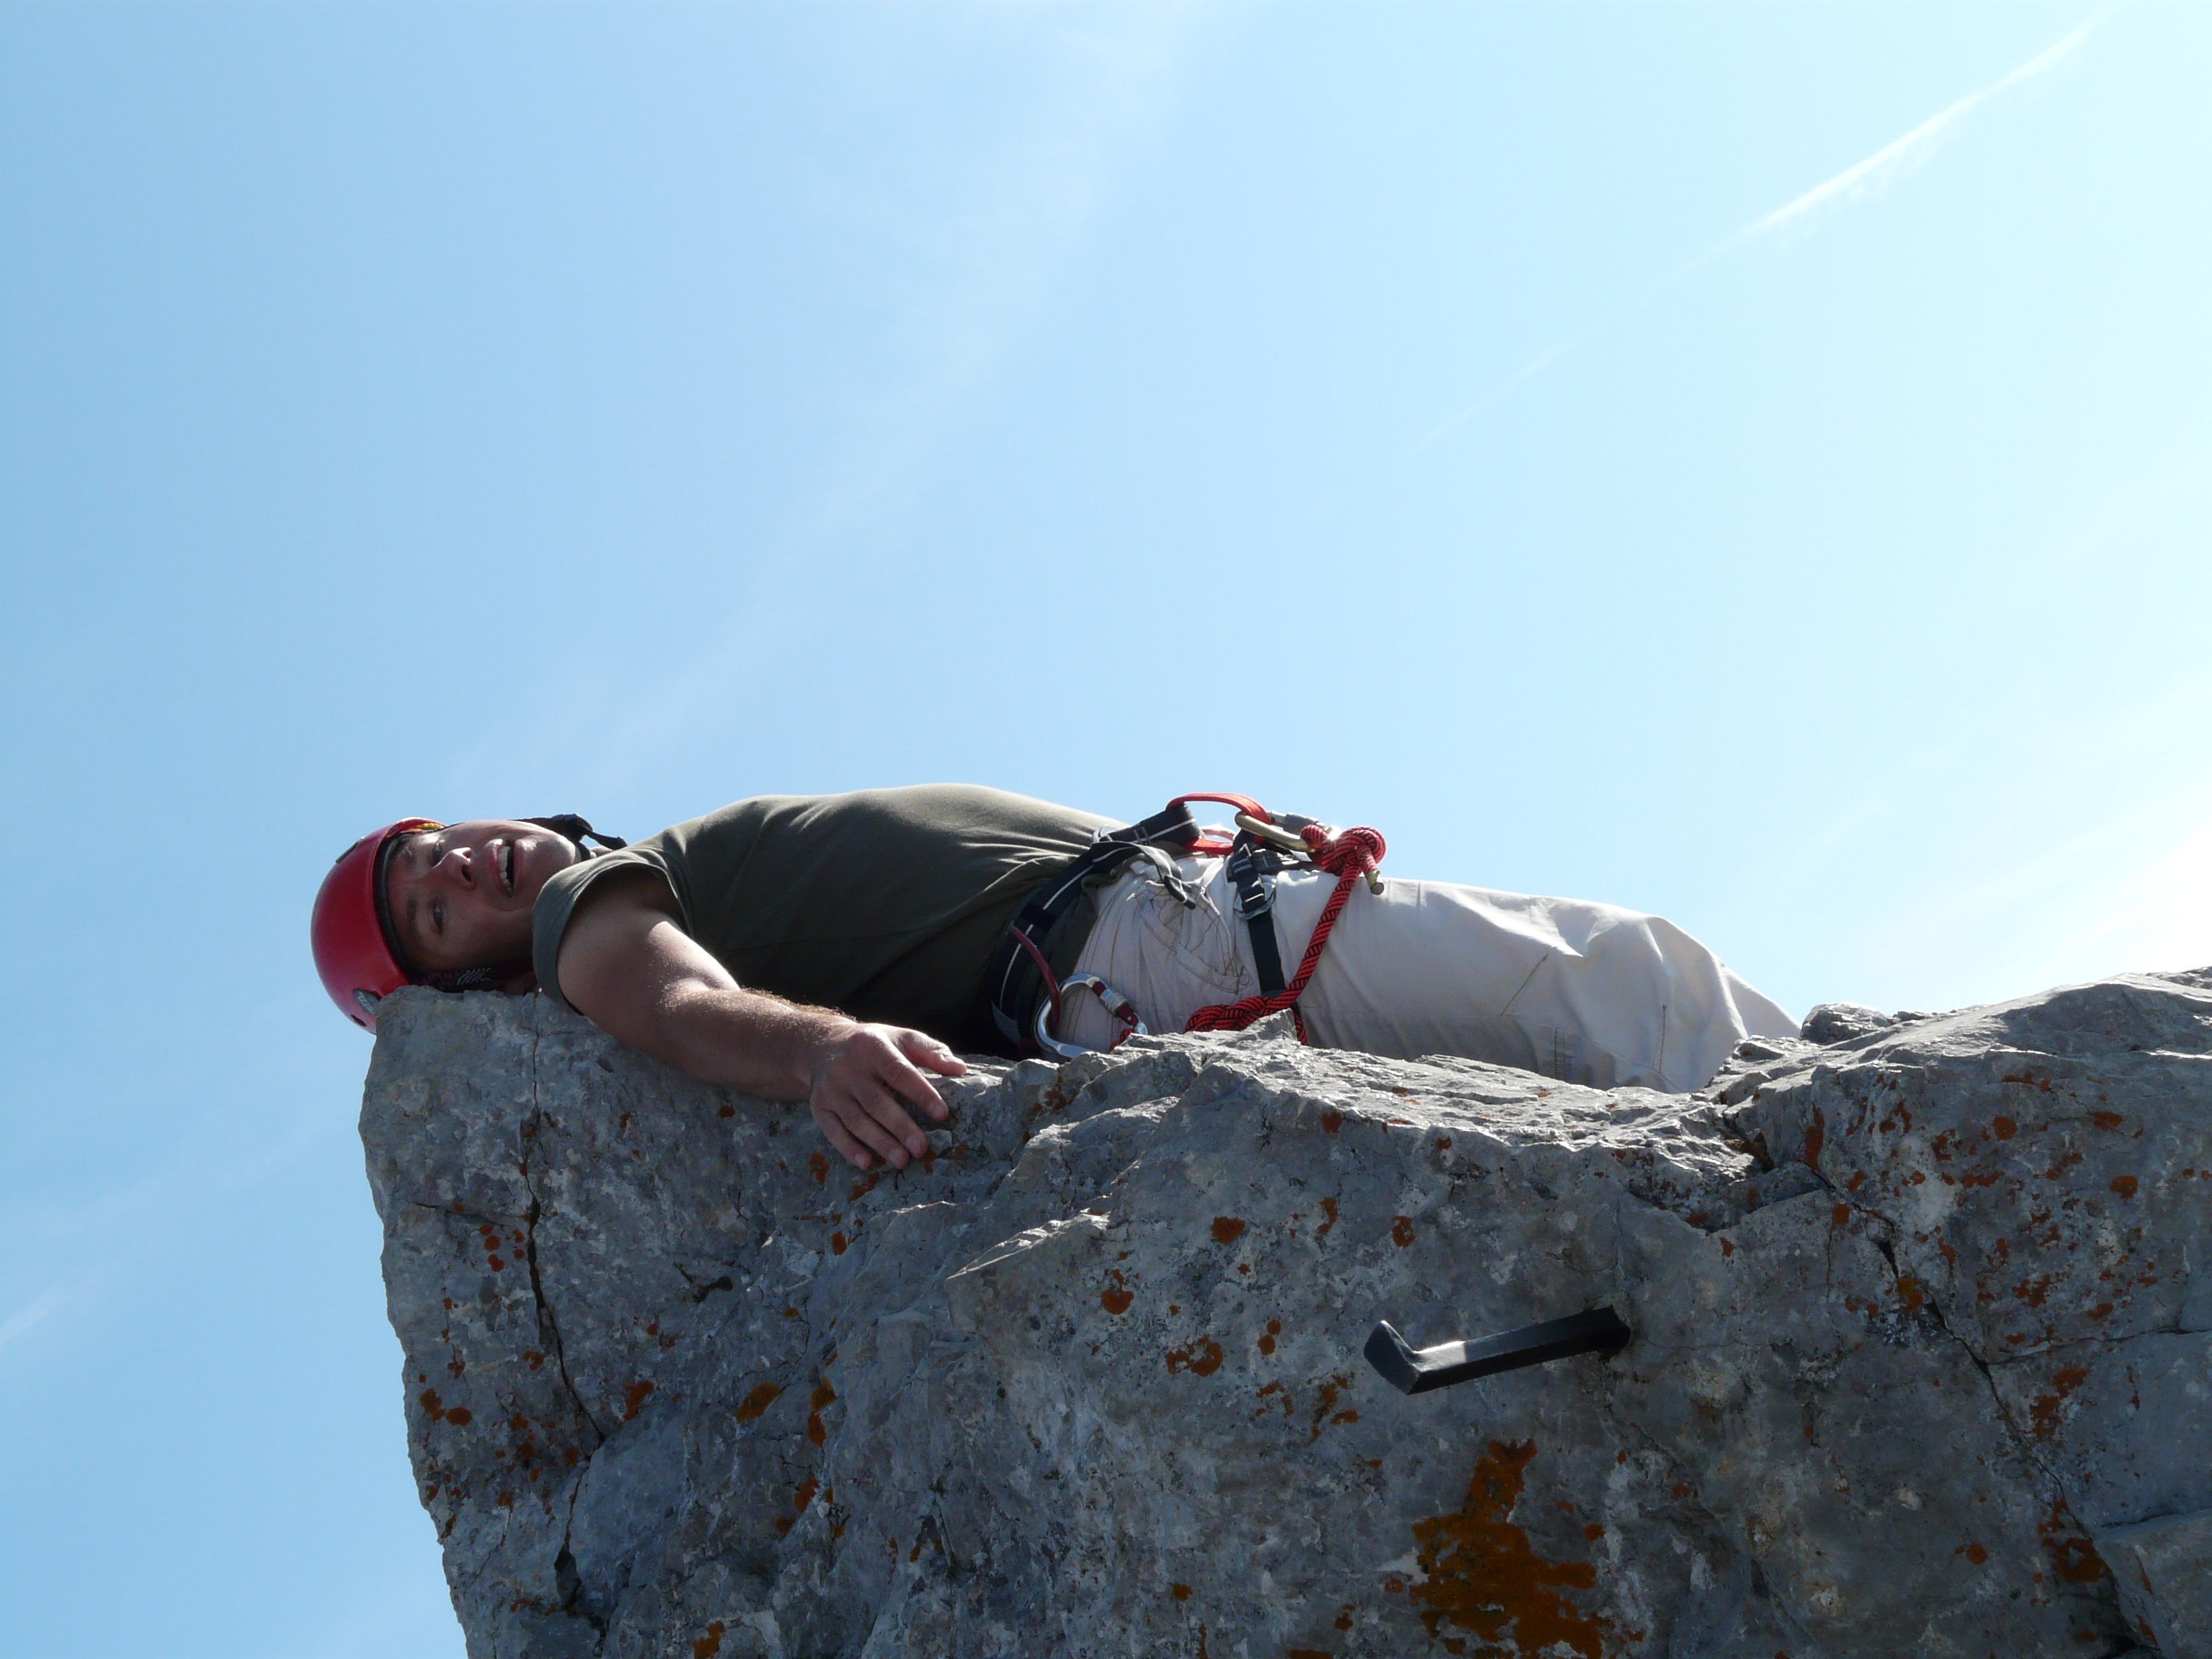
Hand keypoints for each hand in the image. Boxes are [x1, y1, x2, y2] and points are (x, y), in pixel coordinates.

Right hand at [806, 1021, 965, 1170]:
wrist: (823, 1045)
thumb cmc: (874, 1045)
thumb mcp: (902, 1038)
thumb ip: (932, 1052)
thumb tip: (960, 1069)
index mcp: (873, 1046)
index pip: (900, 1072)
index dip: (921, 1094)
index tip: (942, 1114)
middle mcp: (848, 1068)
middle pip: (876, 1102)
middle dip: (900, 1127)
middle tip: (921, 1149)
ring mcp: (831, 1089)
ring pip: (856, 1120)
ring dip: (879, 1142)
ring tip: (902, 1160)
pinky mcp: (818, 1106)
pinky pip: (833, 1131)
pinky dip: (849, 1149)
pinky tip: (867, 1163)